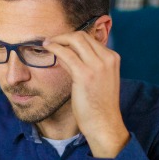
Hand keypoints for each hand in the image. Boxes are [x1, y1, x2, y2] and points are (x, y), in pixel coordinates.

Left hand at [43, 18, 128, 156]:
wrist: (104, 123)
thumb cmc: (98, 106)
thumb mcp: (97, 80)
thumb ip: (85, 65)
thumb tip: (66, 55)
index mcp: (112, 58)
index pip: (90, 39)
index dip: (72, 38)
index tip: (59, 41)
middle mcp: (107, 58)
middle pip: (82, 36)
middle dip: (64, 36)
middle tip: (50, 41)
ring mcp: (98, 65)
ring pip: (75, 40)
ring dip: (57, 39)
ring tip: (46, 43)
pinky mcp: (85, 74)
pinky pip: (66, 53)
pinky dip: (55, 47)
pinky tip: (47, 48)